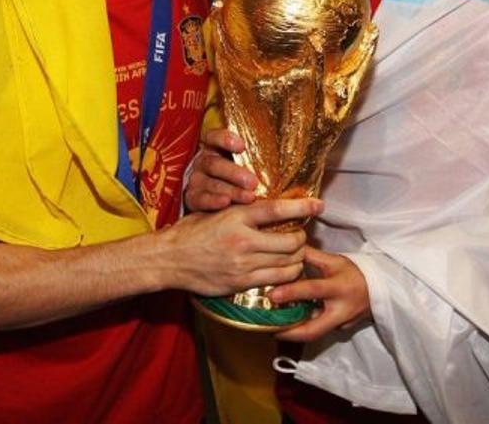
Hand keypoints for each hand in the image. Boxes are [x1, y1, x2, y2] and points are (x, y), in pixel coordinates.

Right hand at [162, 197, 323, 296]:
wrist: (169, 260)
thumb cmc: (191, 232)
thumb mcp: (215, 211)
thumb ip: (241, 209)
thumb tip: (269, 205)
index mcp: (236, 217)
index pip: (277, 209)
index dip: (302, 206)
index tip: (318, 205)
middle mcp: (243, 241)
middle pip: (291, 241)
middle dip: (301, 238)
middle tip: (298, 235)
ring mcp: (244, 265)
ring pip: (289, 264)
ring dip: (297, 258)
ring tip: (293, 253)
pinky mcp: (242, 283)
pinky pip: (276, 281)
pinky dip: (286, 275)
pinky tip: (283, 269)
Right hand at [184, 128, 257, 211]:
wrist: (211, 208)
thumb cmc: (235, 182)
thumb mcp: (241, 166)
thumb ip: (252, 161)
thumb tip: (280, 161)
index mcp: (213, 149)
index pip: (214, 137)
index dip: (226, 139)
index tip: (242, 146)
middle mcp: (202, 163)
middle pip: (214, 164)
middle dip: (234, 173)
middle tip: (253, 182)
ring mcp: (195, 181)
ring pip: (211, 183)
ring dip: (231, 190)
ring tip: (249, 197)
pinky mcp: (192, 198)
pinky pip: (200, 199)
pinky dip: (213, 201)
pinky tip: (226, 203)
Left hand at [271, 247, 371, 341]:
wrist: (378, 289)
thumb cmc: (354, 273)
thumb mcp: (334, 261)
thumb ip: (311, 255)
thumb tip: (287, 246)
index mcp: (339, 288)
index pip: (312, 290)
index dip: (291, 293)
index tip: (271, 295)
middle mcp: (340, 311)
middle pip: (312, 330)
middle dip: (288, 332)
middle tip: (267, 328)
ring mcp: (341, 324)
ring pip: (313, 336)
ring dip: (292, 334)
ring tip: (271, 327)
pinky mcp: (339, 331)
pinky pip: (318, 332)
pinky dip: (301, 329)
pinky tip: (287, 325)